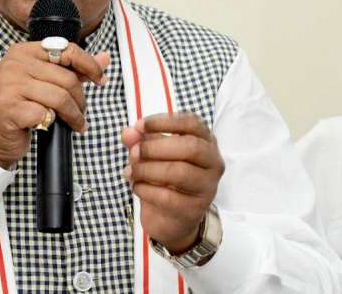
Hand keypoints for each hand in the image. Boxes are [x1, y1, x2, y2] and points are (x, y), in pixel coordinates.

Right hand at [0, 41, 109, 168]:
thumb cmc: (19, 106)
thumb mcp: (46, 82)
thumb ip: (74, 69)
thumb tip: (105, 58)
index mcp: (23, 51)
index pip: (66, 49)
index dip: (89, 65)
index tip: (99, 79)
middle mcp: (14, 64)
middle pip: (66, 78)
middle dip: (80, 100)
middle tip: (81, 113)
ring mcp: (9, 85)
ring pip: (59, 97)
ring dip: (73, 115)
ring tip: (75, 123)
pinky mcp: (9, 108)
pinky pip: (45, 114)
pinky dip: (53, 123)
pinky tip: (50, 126)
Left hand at [121, 113, 223, 253]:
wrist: (170, 218)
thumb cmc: (163, 177)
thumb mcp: (150, 154)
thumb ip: (139, 140)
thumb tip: (128, 133)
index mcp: (205, 141)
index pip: (192, 123)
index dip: (164, 122)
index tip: (139, 126)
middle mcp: (213, 163)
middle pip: (191, 147)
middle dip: (155, 147)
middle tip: (133, 152)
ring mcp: (207, 188)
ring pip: (180, 172)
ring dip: (147, 169)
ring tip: (131, 172)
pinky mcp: (194, 209)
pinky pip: (167, 197)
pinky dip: (145, 189)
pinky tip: (136, 187)